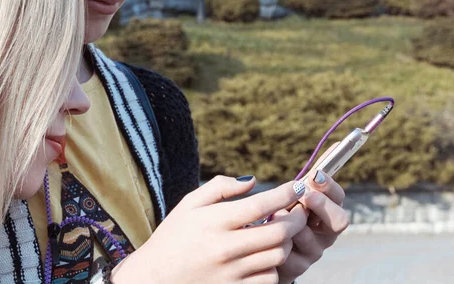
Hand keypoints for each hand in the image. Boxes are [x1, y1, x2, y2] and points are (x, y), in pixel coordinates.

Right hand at [111, 175, 307, 283]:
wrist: (154, 279)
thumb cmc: (173, 236)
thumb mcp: (189, 204)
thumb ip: (220, 187)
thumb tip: (252, 181)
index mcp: (214, 221)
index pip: (260, 204)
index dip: (285, 193)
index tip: (297, 186)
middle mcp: (225, 247)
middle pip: (279, 232)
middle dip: (296, 218)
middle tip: (298, 210)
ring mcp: (232, 272)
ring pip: (278, 256)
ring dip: (286, 242)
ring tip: (282, 232)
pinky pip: (270, 277)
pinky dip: (274, 265)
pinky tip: (266, 255)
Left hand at [276, 144, 349, 282]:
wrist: (251, 248)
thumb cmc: (273, 213)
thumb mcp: (288, 193)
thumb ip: (309, 175)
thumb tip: (334, 144)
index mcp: (325, 211)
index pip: (338, 196)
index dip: (330, 185)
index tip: (315, 175)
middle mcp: (324, 232)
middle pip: (340, 221)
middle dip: (322, 206)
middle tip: (304, 196)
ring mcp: (312, 252)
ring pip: (313, 240)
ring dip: (294, 226)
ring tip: (274, 217)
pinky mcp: (296, 270)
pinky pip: (291, 257)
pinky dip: (277, 246)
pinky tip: (264, 239)